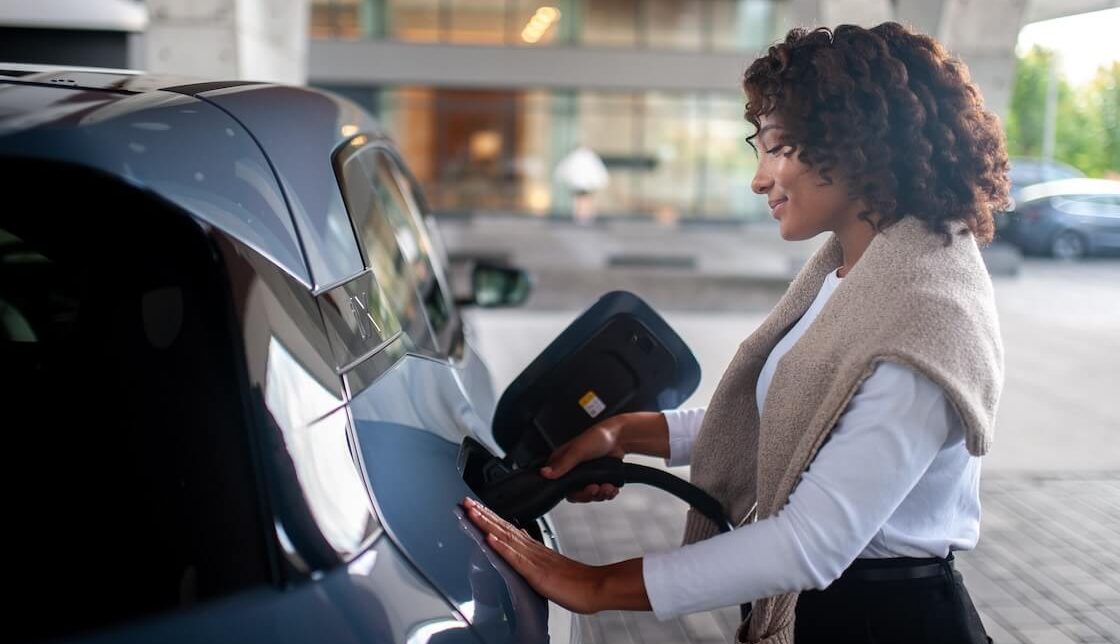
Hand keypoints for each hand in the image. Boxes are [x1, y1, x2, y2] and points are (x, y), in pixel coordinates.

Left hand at [461, 497, 649, 613]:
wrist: (595, 588)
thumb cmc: (574, 580)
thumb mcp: (548, 563)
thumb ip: (533, 549)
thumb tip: (519, 533)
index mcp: (532, 548)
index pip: (506, 528)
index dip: (489, 516)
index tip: (474, 506)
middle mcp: (531, 549)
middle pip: (502, 528)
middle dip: (482, 514)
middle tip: (465, 501)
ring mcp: (532, 560)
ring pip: (505, 538)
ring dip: (486, 524)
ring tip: (471, 513)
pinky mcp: (535, 573)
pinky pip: (515, 558)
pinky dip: (501, 547)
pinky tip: (490, 538)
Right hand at [541, 418, 624, 502]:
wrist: (620, 437)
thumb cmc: (598, 437)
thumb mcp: (578, 451)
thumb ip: (562, 464)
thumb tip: (544, 473)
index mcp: (562, 462)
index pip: (559, 485)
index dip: (572, 492)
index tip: (582, 490)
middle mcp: (573, 470)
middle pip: (576, 494)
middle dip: (588, 494)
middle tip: (596, 488)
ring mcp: (586, 475)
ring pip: (590, 495)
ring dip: (600, 494)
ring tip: (607, 487)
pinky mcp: (598, 478)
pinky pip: (601, 493)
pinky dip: (608, 493)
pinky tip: (612, 488)